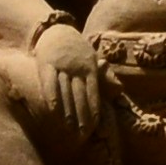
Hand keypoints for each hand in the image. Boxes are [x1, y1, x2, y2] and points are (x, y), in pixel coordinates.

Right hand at [31, 24, 108, 148]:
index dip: (93, 108)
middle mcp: (76, 66)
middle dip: (82, 114)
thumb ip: (102, 75)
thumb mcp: (91, 58)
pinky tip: (53, 110)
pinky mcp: (46, 64)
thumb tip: (119, 89)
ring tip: (69, 127)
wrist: (56, 31)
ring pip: (65, 91)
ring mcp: (61, 65)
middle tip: (83, 133)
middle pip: (80, 94)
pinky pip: (49, 83)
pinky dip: (52, 96)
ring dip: (67, 110)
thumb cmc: (76, 50)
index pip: (93, 91)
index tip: (95, 125)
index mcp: (90, 66)